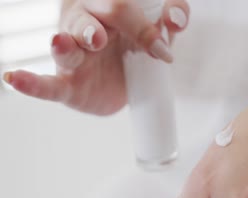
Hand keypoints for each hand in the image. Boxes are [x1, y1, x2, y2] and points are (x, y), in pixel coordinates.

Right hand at [2, 0, 188, 114]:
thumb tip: (175, 19)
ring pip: (66, 43)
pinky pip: (46, 83)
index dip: (143, 26)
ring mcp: (74, 54)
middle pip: (92, 18)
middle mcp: (86, 25)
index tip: (163, 50)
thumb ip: (172, 17)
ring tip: (66, 42)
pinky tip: (15, 78)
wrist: (127, 82)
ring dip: (67, 43)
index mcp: (109, 8)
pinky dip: (31, 83)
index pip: (122, 6)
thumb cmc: (137, 48)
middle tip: (106, 40)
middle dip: (101, 27)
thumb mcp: (160, 30)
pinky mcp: (67, 83)